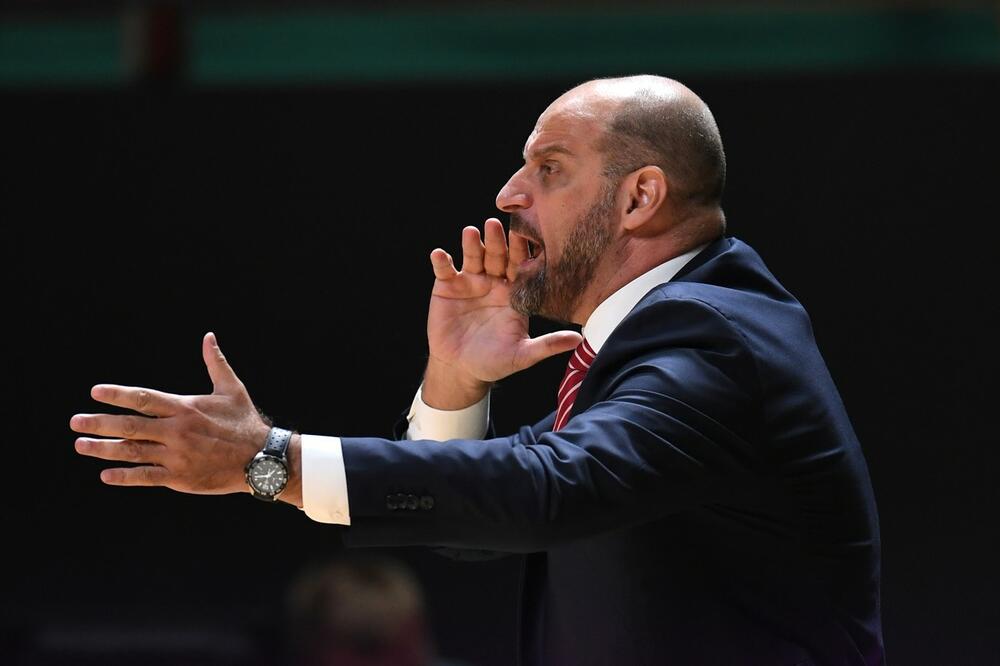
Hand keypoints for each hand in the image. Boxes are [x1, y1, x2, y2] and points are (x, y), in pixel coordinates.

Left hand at [71, 332, 271, 495]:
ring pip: (132, 451)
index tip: (95, 392)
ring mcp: (177, 456)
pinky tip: (105, 474)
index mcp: (185, 407)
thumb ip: (215, 362)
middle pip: (130, 425)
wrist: (262, 459)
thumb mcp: (232, 389)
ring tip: (81, 445)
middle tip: (75, 422)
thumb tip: (208, 337)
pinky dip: (124, 476)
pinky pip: (146, 476)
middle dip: (99, 423)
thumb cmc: (245, 422)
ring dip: (104, 448)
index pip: (144, 398)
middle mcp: (177, 431)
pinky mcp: (180, 477)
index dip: (118, 395)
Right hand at [423, 218, 580, 407]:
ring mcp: (470, 282)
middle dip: (496, 241)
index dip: (520, 252)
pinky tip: (439, 254)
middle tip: (495, 224)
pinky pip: (444, 270)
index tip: (523, 236)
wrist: (460, 369)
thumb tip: (580, 340)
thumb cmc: (494, 362)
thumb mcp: (522, 354)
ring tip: (470, 232)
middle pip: (496, 256)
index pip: (520, 267)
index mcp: (514, 293)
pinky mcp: (447, 286)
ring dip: (471, 244)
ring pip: (472, 257)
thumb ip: (548, 345)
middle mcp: (494, 282)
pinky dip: (441, 261)